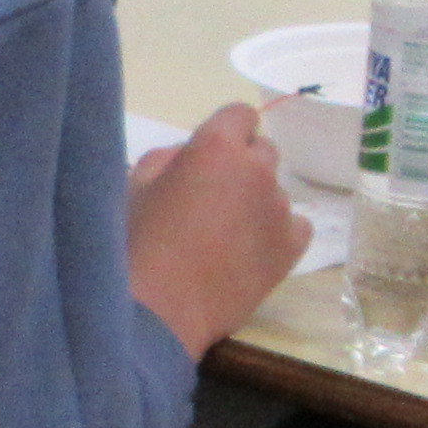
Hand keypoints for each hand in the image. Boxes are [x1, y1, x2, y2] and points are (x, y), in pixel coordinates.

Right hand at [127, 97, 304, 352]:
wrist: (155, 313)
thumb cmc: (131, 247)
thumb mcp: (131, 190)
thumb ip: (164, 160)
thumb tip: (186, 157)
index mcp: (216, 148)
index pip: (239, 114)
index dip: (224, 133)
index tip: (206, 158)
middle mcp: (257, 169)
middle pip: (263, 151)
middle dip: (241, 166)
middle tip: (212, 199)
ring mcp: (280, 208)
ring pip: (276, 191)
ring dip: (255, 203)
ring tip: (225, 237)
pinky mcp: (291, 246)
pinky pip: (296, 225)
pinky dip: (277, 232)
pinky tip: (250, 252)